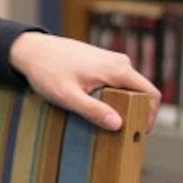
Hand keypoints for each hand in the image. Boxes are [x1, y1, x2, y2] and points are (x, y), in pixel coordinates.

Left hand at [8, 31, 160, 130]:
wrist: (30, 49)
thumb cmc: (47, 71)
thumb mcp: (67, 96)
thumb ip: (93, 110)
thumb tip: (118, 124)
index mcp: (117, 69)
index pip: (151, 94)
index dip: (151, 116)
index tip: (139, 133)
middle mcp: (119, 62)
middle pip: (141, 92)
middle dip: (136, 112)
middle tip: (121, 132)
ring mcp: (110, 60)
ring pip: (128, 87)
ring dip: (123, 104)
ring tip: (106, 121)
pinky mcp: (101, 61)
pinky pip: (117, 81)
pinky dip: (113, 95)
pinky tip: (97, 106)